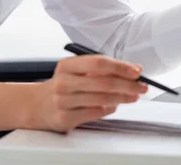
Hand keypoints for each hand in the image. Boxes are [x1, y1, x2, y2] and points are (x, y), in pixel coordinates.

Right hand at [26, 55, 147, 132]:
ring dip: (122, 97)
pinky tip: (114, 105)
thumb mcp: (77, 72)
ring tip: (133, 96)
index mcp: (67, 65)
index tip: (137, 71)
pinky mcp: (65, 118)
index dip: (120, 67)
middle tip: (142, 87)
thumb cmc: (65, 85)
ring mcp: (62, 101)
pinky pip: (94, 113)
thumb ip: (103, 69)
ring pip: (101, 98)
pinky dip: (108, 109)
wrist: (38, 105)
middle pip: (103, 82)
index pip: (98, 63)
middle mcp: (63, 82)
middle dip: (127, 85)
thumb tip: (134, 70)